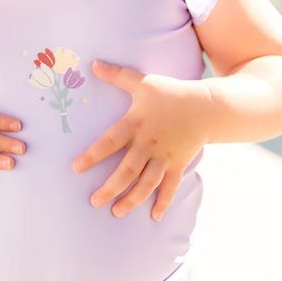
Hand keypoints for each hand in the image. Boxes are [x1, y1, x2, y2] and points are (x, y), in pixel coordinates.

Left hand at [71, 59, 209, 220]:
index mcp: (136, 124)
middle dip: (111, 187)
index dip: (93, 155)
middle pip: (128, 170)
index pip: (110, 141)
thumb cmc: (170, 93)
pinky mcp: (178, 164)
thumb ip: (118, 76)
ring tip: (117, 213)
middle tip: (94, 202)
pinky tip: (154, 217)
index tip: (75, 168)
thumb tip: (93, 63)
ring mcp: (165, 156)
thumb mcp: (144, 82)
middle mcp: (149, 143)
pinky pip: (170, 186)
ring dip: (132, 199)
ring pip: (147, 183)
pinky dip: (163, 202)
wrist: (206, 106)